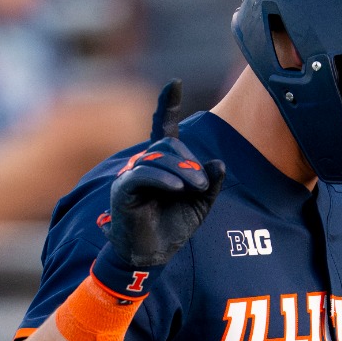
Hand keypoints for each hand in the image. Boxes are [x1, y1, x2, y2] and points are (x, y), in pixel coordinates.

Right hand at [103, 80, 224, 274]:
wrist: (151, 257)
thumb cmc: (172, 229)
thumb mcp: (200, 204)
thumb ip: (210, 183)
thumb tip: (219, 164)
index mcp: (161, 165)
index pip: (163, 129)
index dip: (167, 106)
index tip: (174, 83)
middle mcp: (143, 165)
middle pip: (166, 146)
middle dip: (188, 161)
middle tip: (203, 184)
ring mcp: (130, 175)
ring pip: (156, 158)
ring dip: (181, 171)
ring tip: (195, 188)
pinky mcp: (122, 190)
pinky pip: (142, 175)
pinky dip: (161, 179)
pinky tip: (176, 189)